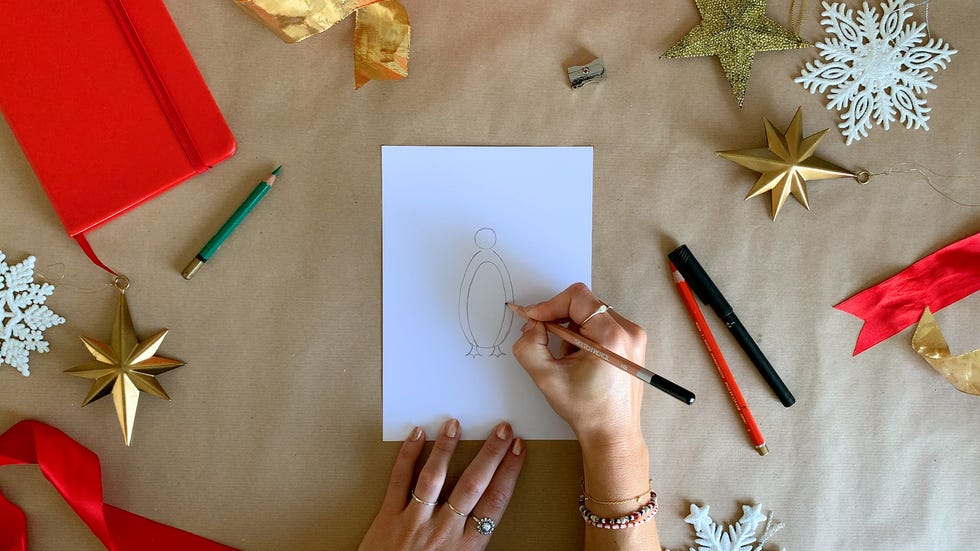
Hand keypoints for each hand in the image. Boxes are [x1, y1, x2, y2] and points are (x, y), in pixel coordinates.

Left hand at [358, 419, 524, 550]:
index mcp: (466, 547)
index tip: (518, 450)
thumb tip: (492, 520)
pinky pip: (399, 480)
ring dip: (447, 448)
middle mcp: (444, 531)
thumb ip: (476, 542)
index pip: (495, 502)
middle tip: (502, 429)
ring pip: (434, 477)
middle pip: (473, 484)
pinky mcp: (388, 518)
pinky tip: (417, 435)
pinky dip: (408, 455)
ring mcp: (415, 522)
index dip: (509, 473)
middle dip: (491, 454)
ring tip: (455, 424)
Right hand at [512, 283, 647, 448]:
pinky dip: (584, 334)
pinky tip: (580, 358)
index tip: (533, 319)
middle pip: (585, 303)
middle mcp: (629, 332)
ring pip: (591, 313)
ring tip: (568, 356)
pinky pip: (602, 323)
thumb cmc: (587, 410)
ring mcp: (634, 336)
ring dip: (572, 328)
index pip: (577, 297)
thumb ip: (530, 346)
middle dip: (560, 318)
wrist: (612, 433)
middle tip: (546, 340)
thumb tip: (532, 324)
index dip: (549, 305)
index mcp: (612, 338)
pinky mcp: (633, 342)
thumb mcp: (546, 378)